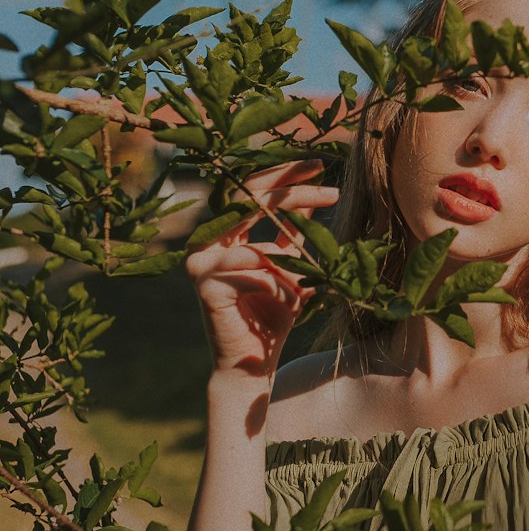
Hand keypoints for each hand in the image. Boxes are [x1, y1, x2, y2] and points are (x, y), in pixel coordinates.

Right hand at [185, 159, 339, 377]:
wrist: (255, 364)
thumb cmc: (273, 315)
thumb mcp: (293, 265)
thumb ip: (295, 232)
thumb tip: (316, 193)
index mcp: (226, 234)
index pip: (251, 191)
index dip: (284, 175)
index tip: (320, 167)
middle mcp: (208, 242)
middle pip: (247, 197)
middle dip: (289, 184)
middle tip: (325, 178)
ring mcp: (201, 263)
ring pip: (252, 230)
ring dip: (289, 238)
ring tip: (309, 266)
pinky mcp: (205, 287)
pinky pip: (250, 269)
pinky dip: (277, 280)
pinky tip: (290, 293)